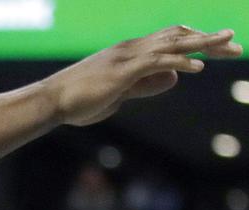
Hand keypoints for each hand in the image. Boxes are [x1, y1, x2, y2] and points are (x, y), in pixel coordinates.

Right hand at [44, 25, 240, 126]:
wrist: (51, 101)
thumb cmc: (79, 101)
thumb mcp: (120, 94)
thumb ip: (147, 84)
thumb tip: (174, 77)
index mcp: (130, 53)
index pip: (170, 39)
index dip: (196, 42)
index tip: (220, 49)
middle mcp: (131, 49)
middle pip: (177, 36)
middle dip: (209, 39)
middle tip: (236, 44)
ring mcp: (126, 58)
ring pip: (172, 43)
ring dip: (202, 43)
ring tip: (229, 45)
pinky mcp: (122, 72)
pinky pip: (156, 62)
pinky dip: (180, 62)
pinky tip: (198, 67)